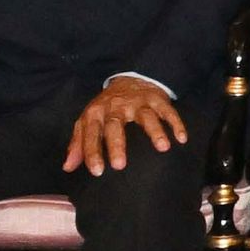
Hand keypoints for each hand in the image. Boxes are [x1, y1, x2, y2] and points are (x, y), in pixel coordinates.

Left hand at [64, 75, 186, 173]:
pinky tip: (182, 138)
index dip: (92, 152)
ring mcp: (138, 102)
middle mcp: (116, 107)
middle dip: (117, 145)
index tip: (96, 171)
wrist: (131, 79)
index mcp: (96, 112)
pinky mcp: (157, 99)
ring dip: (155, 131)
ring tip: (163, 148)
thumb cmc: (107, 107)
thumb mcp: (88, 121)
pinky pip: (168, 111)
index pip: (91, 133)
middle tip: (120, 166)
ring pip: (146, 117)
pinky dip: (176, 123)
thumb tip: (67, 167)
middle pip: (116, 126)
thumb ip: (78, 144)